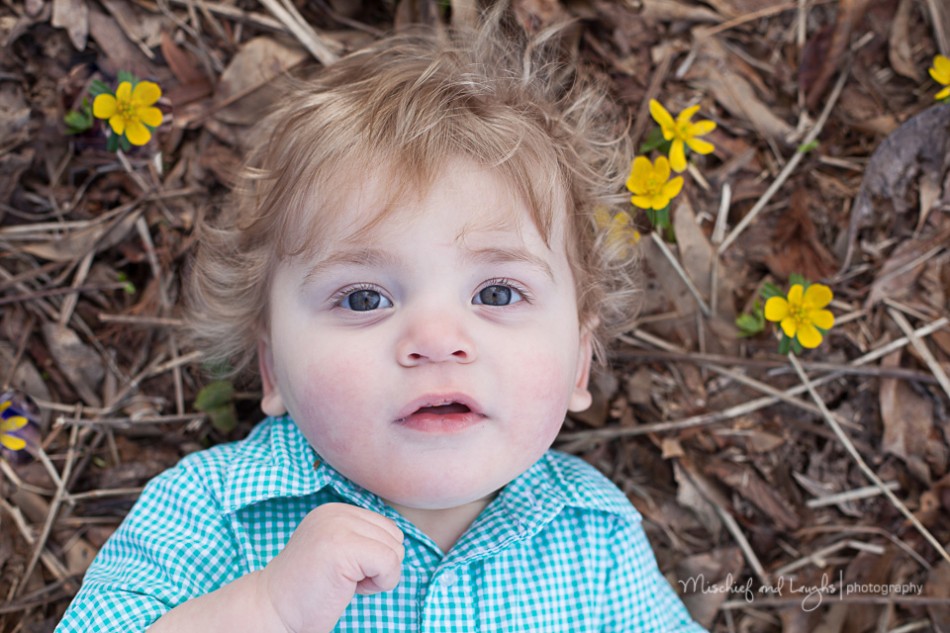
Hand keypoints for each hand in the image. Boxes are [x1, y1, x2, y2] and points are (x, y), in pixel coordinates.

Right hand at [258, 503, 404, 632]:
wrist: (271, 610)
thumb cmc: (308, 591)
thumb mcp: (336, 551)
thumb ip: (361, 538)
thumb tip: (400, 542)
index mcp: (335, 510)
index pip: (387, 527)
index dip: (375, 558)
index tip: (345, 571)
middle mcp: (336, 512)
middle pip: (395, 536)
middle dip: (378, 566)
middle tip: (344, 580)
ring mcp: (338, 526)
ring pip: (395, 550)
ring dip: (378, 576)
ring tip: (344, 583)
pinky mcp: (343, 547)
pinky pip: (390, 563)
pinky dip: (380, 584)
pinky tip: (351, 589)